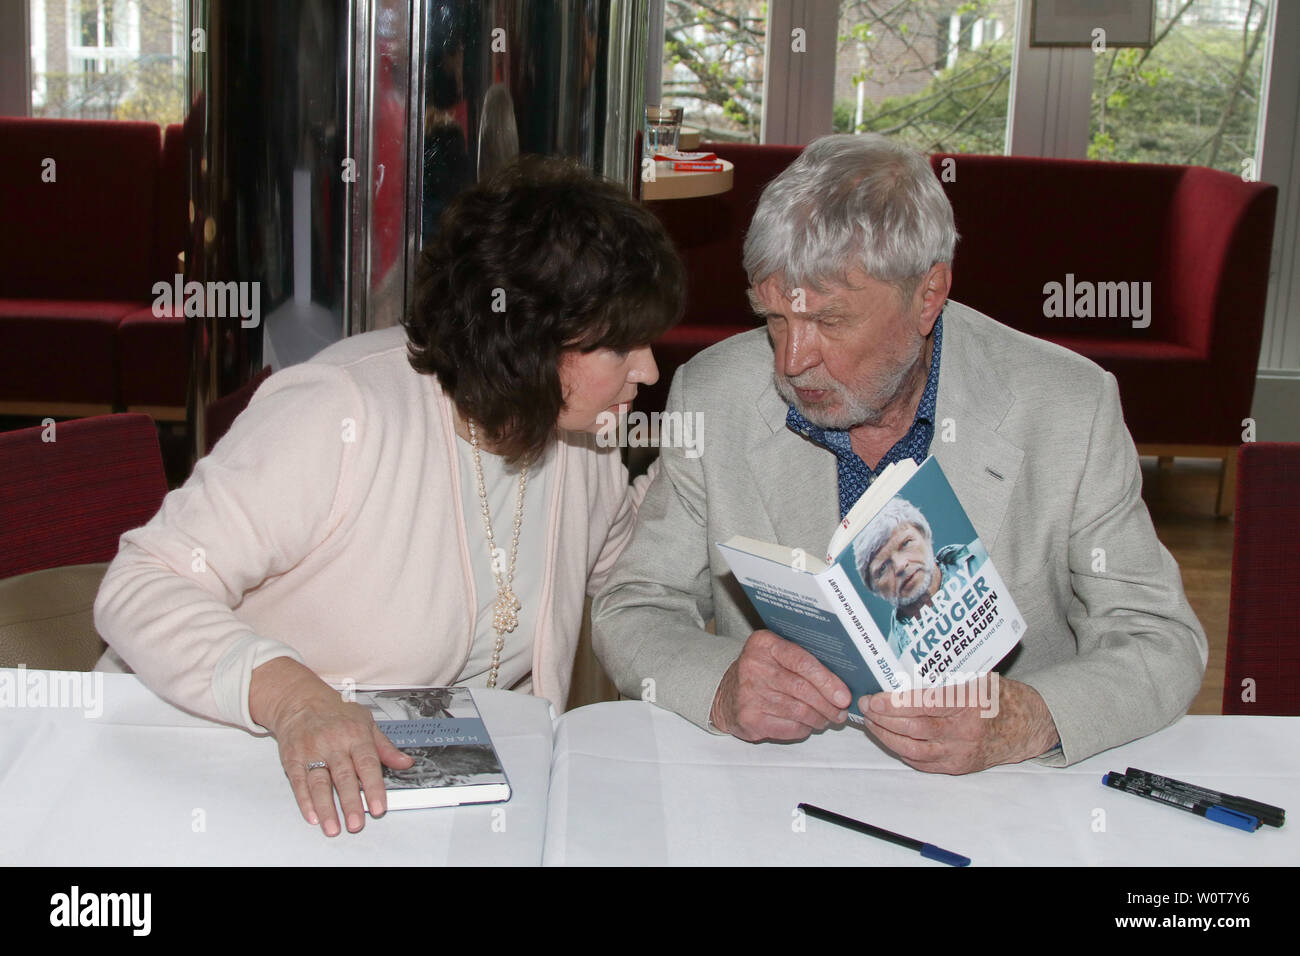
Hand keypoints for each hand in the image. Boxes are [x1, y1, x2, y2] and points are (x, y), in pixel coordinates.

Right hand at [249, 657, 413, 835]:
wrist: (299, 699)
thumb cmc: (336, 711)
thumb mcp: (366, 722)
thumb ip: (385, 747)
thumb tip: (406, 763)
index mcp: (355, 735)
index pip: (368, 764)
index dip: (374, 788)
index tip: (378, 808)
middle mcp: (333, 744)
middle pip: (343, 777)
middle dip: (350, 803)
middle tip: (357, 824)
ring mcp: (311, 751)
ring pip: (319, 783)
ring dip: (326, 808)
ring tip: (333, 828)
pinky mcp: (293, 759)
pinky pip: (299, 782)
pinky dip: (305, 801)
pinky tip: (312, 816)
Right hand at [709, 629, 850, 741]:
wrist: (725, 695)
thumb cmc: (761, 674)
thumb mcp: (775, 655)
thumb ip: (803, 660)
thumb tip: (842, 681)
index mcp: (764, 644)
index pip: (802, 661)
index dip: (827, 680)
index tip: (844, 695)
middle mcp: (754, 666)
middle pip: (802, 689)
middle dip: (828, 704)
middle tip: (841, 711)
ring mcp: (749, 694)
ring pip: (799, 711)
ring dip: (820, 718)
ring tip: (828, 718)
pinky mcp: (749, 718)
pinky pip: (789, 727)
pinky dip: (804, 728)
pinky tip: (808, 725)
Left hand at [859, 675, 1058, 773]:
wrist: (1028, 726)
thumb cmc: (1000, 696)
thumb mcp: (976, 676)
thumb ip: (944, 678)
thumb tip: (901, 669)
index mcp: (969, 703)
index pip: (925, 705)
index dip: (895, 704)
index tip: (874, 698)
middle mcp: (964, 731)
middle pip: (914, 729)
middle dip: (883, 719)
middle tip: (866, 706)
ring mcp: (961, 752)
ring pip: (914, 750)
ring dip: (887, 737)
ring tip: (872, 723)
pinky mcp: (959, 766)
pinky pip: (923, 763)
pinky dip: (902, 750)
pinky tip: (890, 737)